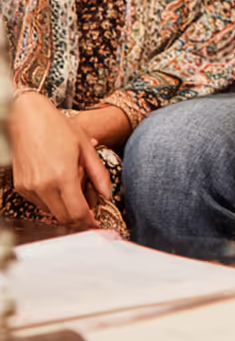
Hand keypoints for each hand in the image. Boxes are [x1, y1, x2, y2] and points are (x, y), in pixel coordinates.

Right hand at [9, 92, 109, 227]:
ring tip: (73, 187)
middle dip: (79, 219)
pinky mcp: (21, 187)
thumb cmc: (57, 127)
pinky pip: (40, 203)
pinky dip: (52, 201)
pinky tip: (59, 184)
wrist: (25, 117)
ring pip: (51, 212)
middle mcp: (43, 185)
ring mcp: (29, 187)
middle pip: (64, 218)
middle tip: (90, 211)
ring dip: (65, 209)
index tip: (97, 223)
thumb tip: (108, 194)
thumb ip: (98, 174)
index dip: (89, 222)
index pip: (77, 213)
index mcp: (62, 176)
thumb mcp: (85, 147)